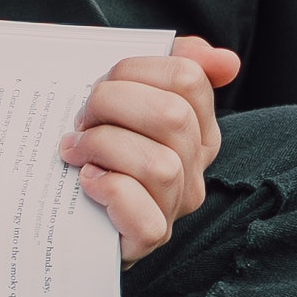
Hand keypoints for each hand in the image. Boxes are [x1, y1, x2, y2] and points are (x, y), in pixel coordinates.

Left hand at [66, 38, 241, 264]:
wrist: (68, 213)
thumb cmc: (99, 146)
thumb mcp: (128, 96)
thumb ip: (173, 65)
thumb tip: (227, 61)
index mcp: (199, 127)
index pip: (187, 77)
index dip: (134, 70)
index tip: (102, 84)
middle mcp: (195, 166)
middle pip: (171, 116)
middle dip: (111, 103)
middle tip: (82, 117)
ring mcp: (175, 204)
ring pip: (159, 164)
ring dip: (103, 146)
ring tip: (76, 149)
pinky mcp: (148, 236)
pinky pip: (140, 210)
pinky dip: (108, 189)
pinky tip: (87, 180)